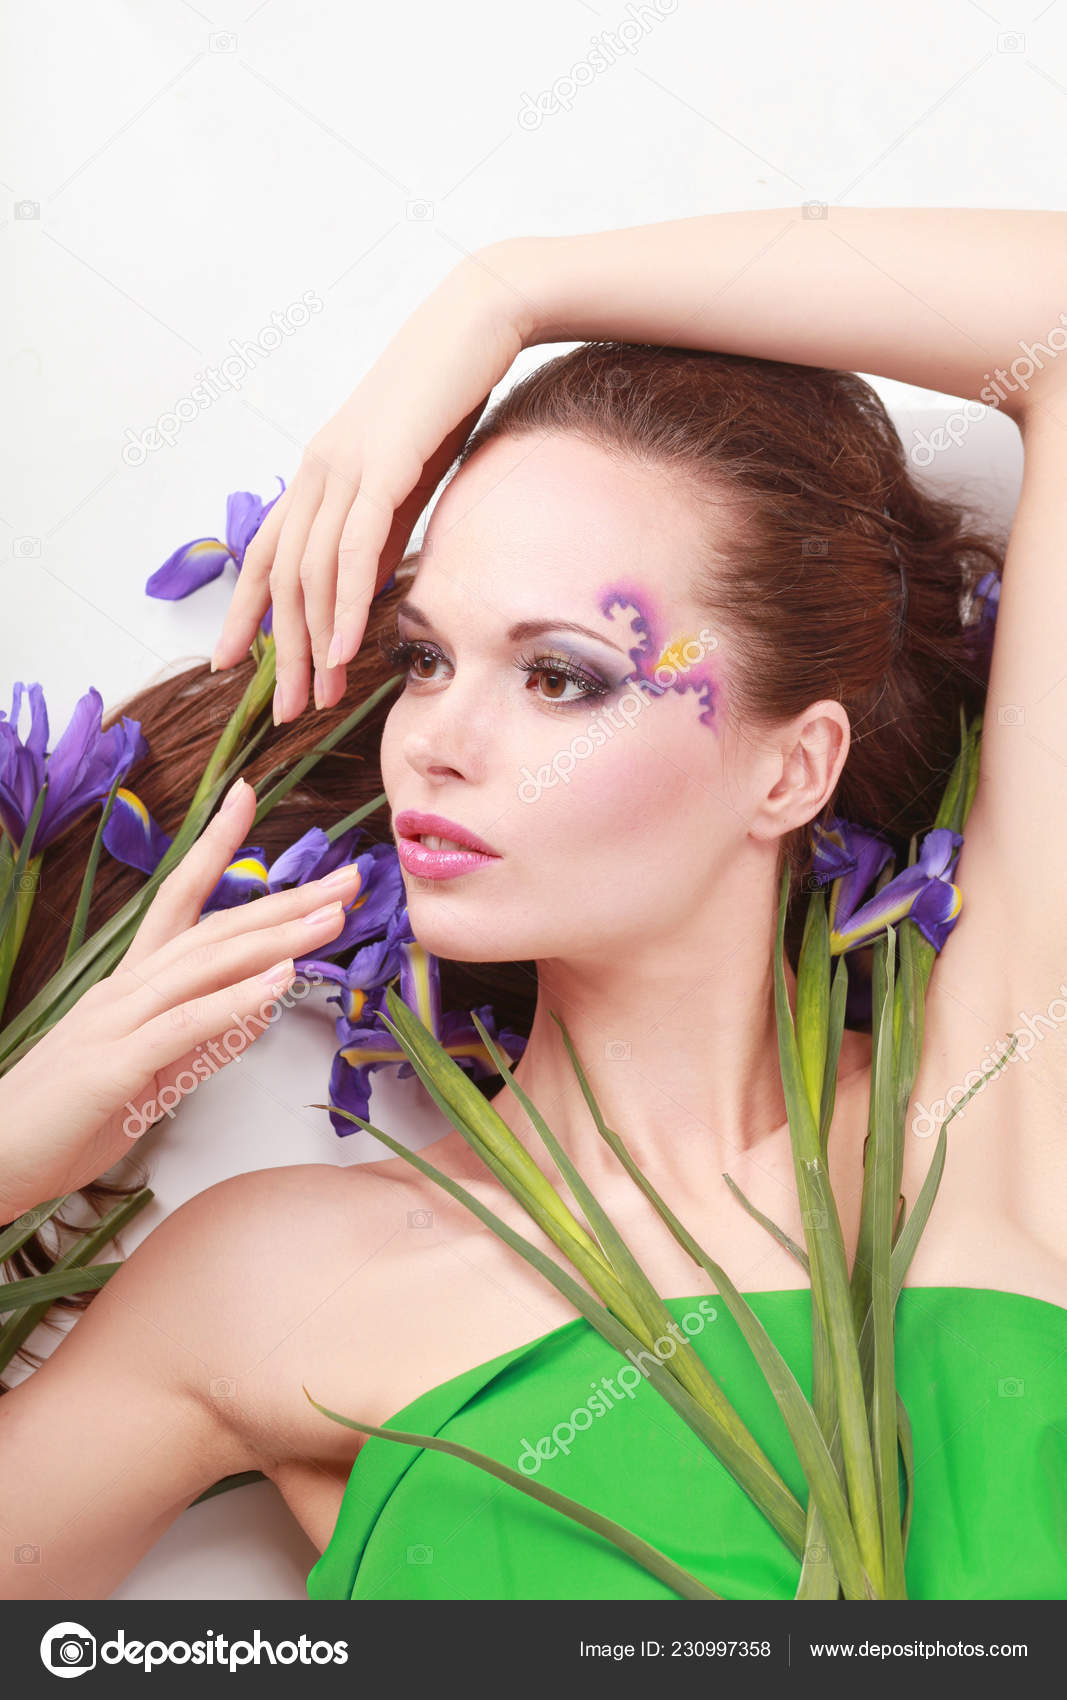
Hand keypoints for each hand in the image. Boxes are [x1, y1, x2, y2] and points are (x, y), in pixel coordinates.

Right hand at [0, 778, 360, 1220]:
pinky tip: (279, 983)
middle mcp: (124, 989)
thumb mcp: (151, 1076)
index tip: (249, 795)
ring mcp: (116, 1023)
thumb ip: (204, 1041)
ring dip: (274, 939)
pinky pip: (184, 1026)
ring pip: (204, 966)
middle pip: (212, 929)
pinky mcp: (113, 1067)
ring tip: (331, 917)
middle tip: (348, 879)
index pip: (177, 900)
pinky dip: (234, 1000)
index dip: (214, 848)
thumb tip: (260, 1010)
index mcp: (130, 985)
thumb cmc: (69, 1118)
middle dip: (284, 901)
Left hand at [210, 242, 534, 724]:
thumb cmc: (448, 398)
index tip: (232, 664)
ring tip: (319, 696)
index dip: (244, 612)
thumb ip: (381, 530)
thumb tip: (363, 587)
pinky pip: (353, 550)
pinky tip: (343, 651)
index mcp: (318, 473)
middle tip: (286, 710)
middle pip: (284, 577)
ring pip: (312, 571)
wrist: (477, 324)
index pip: (265, 554)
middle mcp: (317, 470)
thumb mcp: (407, 477)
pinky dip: (343, 606)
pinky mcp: (382, 465)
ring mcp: (344, 466)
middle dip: (282, 651)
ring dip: (313, 642)